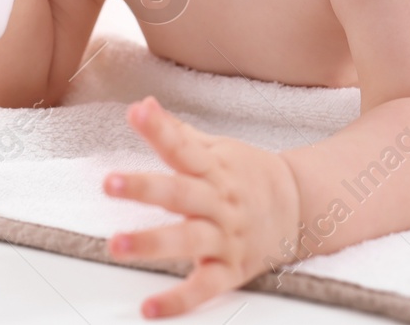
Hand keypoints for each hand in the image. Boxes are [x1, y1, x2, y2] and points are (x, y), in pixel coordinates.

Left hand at [104, 97, 301, 317]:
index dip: (160, 129)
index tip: (136, 113)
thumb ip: (176, 132)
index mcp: (214, 169)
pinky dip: (179, 300)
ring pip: (189, 240)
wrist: (300, 207)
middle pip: (181, 193)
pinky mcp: (231, 270)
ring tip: (116, 244)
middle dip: (145, 188)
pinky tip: (150, 307)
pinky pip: (204, 287)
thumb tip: (142, 104)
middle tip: (110, 183)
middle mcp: (219, 202)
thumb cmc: (248, 176)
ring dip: (152, 242)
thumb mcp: (217, 149)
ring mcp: (226, 237)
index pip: (183, 146)